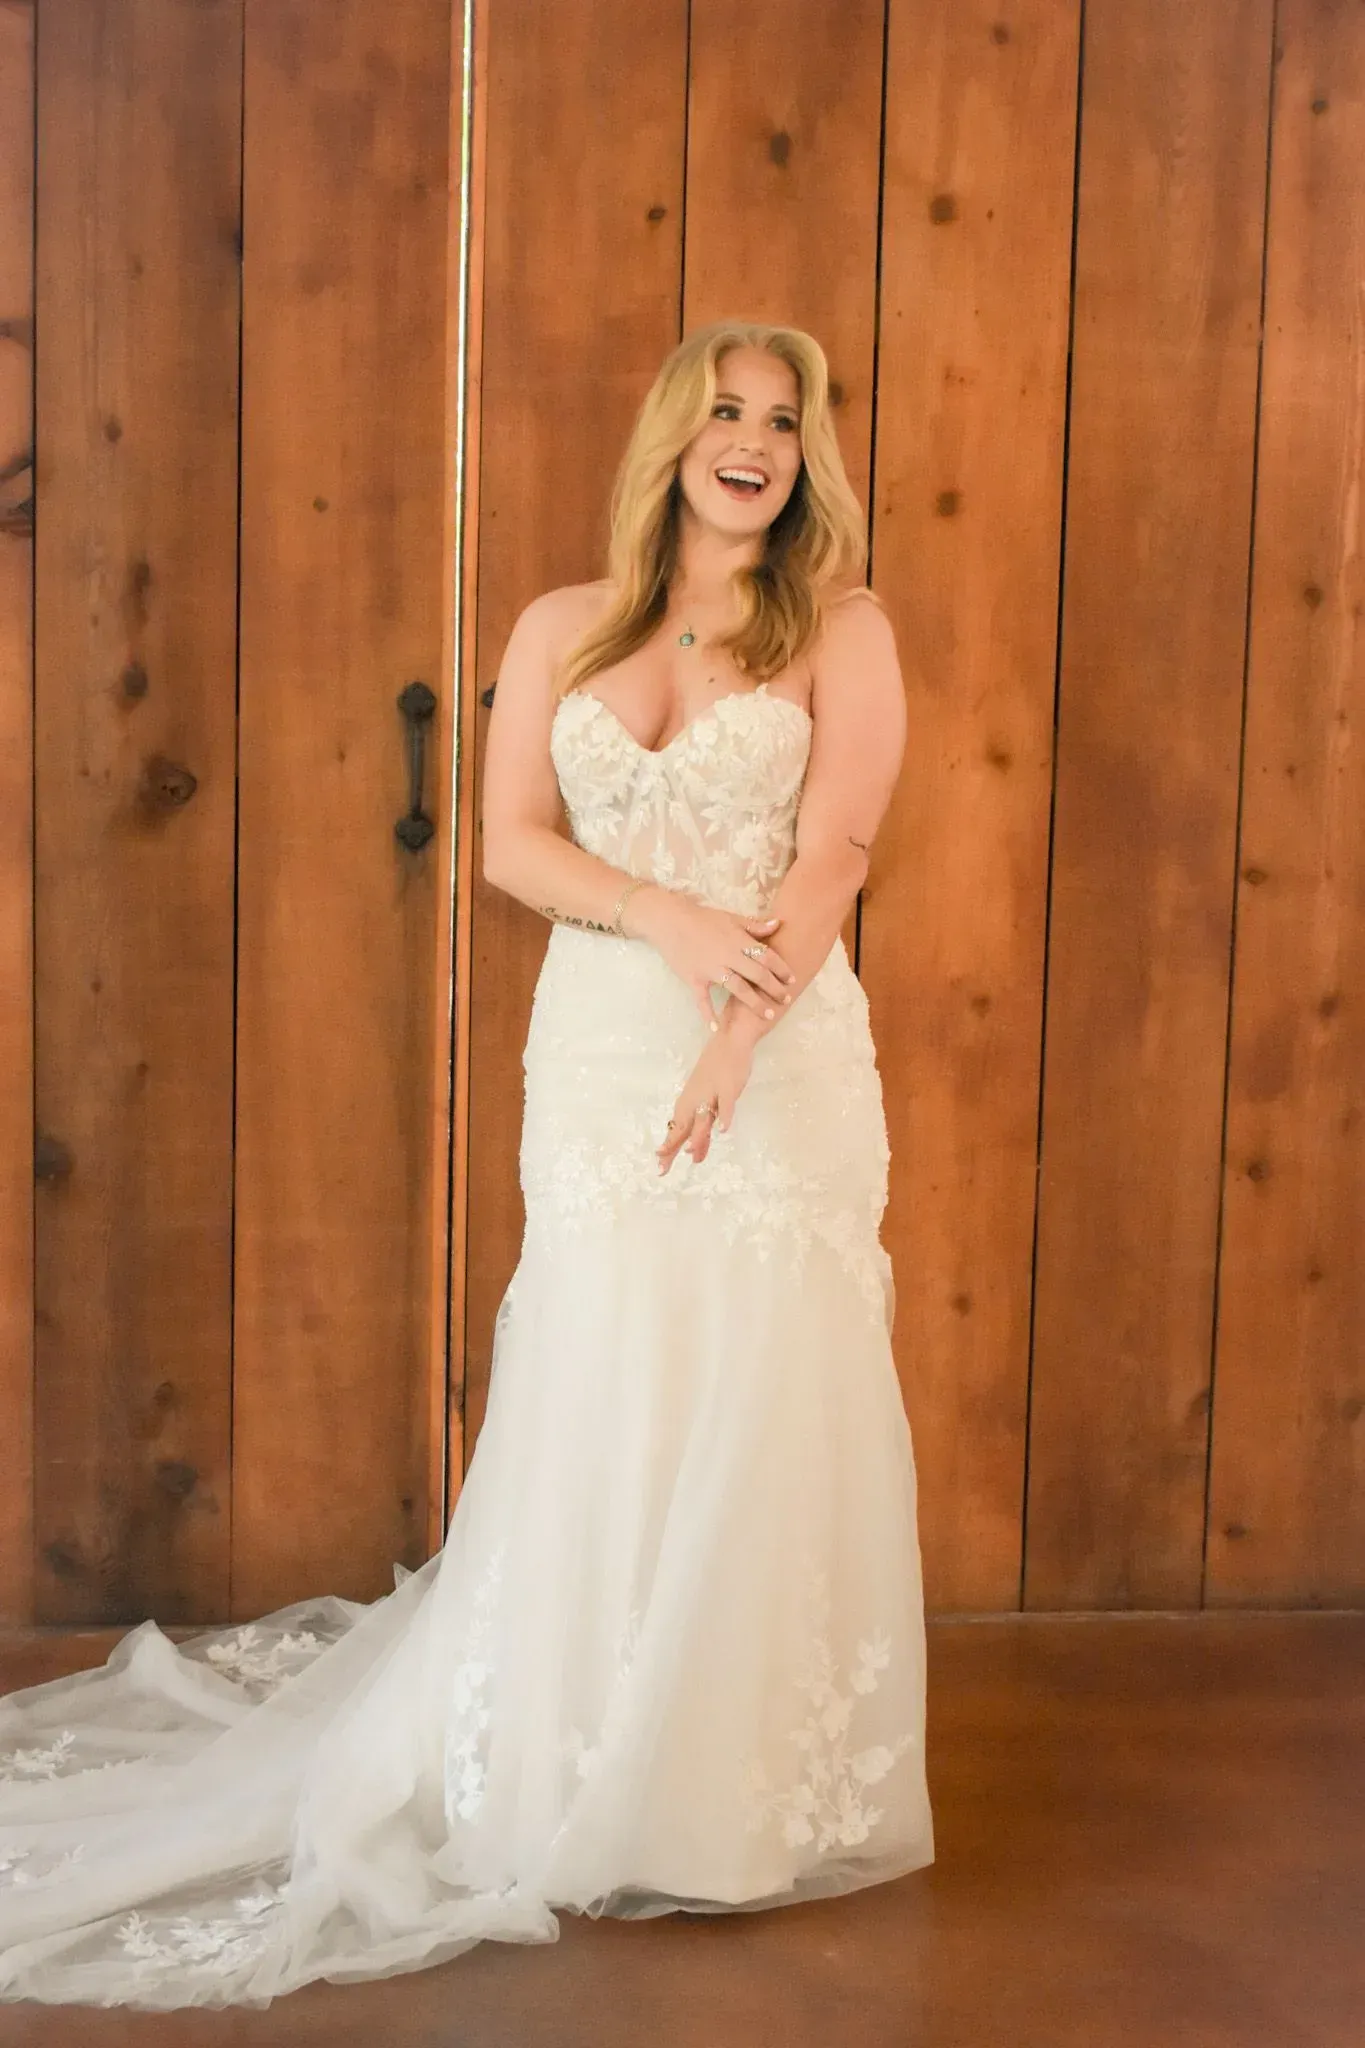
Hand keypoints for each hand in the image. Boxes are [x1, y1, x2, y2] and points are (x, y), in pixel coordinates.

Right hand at [626, 887, 795, 1032]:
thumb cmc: (703, 919)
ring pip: (738, 989)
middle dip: (774, 988)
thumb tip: (778, 924)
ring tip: (768, 1014)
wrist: (670, 921)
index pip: (766, 956)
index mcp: (738, 940)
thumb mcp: (731, 918)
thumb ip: (755, 925)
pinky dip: (708, 1014)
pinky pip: (702, 1000)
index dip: (781, 968)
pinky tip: (715, 1028)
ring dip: (754, 1003)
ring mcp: (711, 970)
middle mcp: (728, 956)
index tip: (792, 980)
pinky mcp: (694, 979)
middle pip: (757, 975)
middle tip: (786, 999)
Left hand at [656, 1033, 753, 1174]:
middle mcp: (695, 1100)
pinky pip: (726, 1104)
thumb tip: (694, 1152)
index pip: (676, 1130)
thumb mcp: (706, 1102)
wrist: (728, 1041)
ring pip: (703, 1119)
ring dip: (697, 1136)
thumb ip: (702, 1127)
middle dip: (673, 1148)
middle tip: (663, 1168)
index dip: (668, 1149)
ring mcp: (711, 1094)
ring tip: (689, 1152)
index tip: (659, 1167)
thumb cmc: (716, 1071)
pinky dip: (725, 1117)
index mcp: (688, 1103)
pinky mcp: (728, 1088)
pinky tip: (723, 1130)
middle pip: (684, 1128)